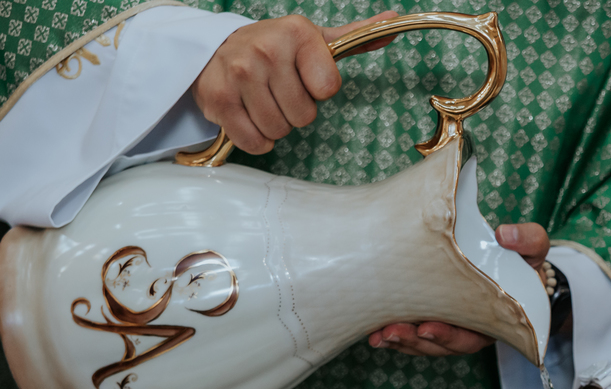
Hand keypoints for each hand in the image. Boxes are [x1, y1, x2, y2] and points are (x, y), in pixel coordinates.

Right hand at [192, 12, 398, 154]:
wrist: (214, 47)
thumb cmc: (274, 48)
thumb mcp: (314, 39)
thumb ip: (355, 36)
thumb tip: (392, 21)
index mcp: (297, 34)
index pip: (329, 89)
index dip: (318, 91)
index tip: (304, 77)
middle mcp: (266, 49)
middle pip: (304, 116)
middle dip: (294, 110)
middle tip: (279, 91)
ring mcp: (239, 73)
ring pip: (279, 130)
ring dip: (274, 125)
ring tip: (262, 100)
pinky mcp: (219, 98)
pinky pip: (254, 142)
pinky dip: (255, 139)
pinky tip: (249, 116)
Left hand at [369, 223, 550, 355]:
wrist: (508, 259)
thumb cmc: (521, 259)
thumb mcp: (533, 248)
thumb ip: (528, 240)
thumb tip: (505, 235)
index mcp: (494, 319)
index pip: (473, 336)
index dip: (449, 336)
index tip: (427, 328)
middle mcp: (471, 327)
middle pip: (442, 345)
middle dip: (415, 342)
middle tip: (393, 332)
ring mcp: (450, 323)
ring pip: (423, 343)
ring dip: (400, 340)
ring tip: (378, 334)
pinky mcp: (430, 314)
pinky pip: (412, 331)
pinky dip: (393, 333)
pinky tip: (373, 331)